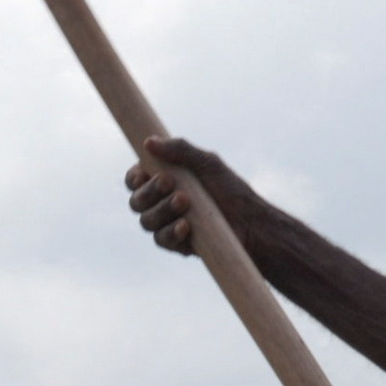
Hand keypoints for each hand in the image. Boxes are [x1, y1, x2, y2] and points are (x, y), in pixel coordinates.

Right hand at [124, 139, 241, 258]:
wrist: (252, 223)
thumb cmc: (231, 190)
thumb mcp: (208, 163)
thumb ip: (180, 150)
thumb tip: (148, 142)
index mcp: (163, 180)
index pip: (134, 180)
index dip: (134, 178)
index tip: (143, 173)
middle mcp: (160, 203)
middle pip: (136, 201)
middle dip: (149, 192)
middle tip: (169, 182)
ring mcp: (167, 224)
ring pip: (146, 221)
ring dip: (162, 210)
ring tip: (184, 202)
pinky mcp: (176, 244)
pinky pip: (161, 240)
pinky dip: (171, 232)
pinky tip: (185, 226)